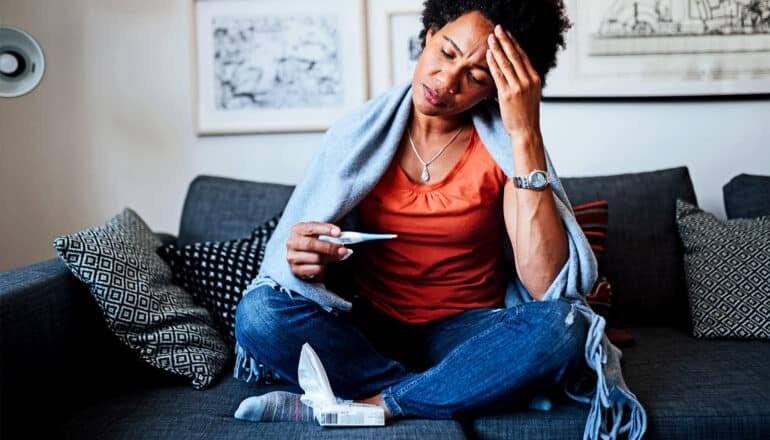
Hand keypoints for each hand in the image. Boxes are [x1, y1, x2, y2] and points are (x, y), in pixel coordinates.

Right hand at [286, 222, 351, 281]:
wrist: (304, 258)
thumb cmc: (315, 243)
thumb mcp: (320, 235)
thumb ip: (331, 236)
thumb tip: (345, 241)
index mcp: (298, 229)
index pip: (311, 227)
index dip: (326, 230)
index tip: (339, 233)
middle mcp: (292, 242)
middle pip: (311, 244)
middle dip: (329, 247)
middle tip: (343, 249)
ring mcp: (292, 257)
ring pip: (315, 258)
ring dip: (329, 258)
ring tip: (335, 256)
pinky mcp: (296, 270)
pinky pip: (315, 269)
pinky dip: (324, 267)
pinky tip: (324, 264)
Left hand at [486, 24, 541, 139]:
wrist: (526, 131)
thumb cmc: (526, 115)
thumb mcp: (531, 94)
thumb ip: (525, 81)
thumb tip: (515, 70)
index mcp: (535, 79)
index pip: (523, 57)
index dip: (514, 44)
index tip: (507, 34)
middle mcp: (528, 81)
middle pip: (515, 56)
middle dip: (505, 41)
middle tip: (498, 30)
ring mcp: (518, 87)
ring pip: (506, 63)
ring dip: (497, 49)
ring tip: (490, 39)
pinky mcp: (507, 95)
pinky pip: (499, 75)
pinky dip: (493, 63)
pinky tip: (488, 55)